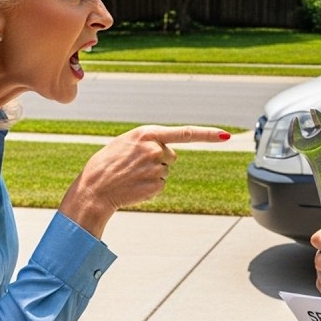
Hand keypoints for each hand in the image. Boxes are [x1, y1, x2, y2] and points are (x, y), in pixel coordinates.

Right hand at [61, 125, 228, 234]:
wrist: (94, 188)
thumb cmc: (107, 163)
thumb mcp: (126, 142)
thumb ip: (149, 141)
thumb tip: (170, 151)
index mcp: (147, 134)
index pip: (185, 133)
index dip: (208, 135)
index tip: (226, 136)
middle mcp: (155, 149)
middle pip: (171, 155)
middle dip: (158, 159)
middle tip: (135, 164)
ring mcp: (157, 169)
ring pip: (165, 170)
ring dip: (152, 173)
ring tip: (131, 175)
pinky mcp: (157, 186)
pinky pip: (161, 184)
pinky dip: (150, 186)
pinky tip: (135, 185)